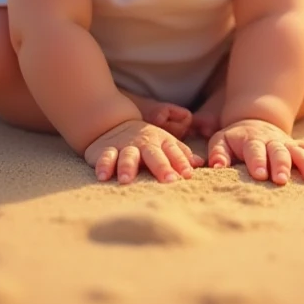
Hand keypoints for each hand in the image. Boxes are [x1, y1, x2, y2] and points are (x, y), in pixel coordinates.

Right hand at [84, 119, 203, 183]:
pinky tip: (102, 176)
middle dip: (162, 167)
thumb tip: (200, 163)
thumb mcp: (164, 142)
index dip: (181, 162)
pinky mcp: (105, 150)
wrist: (114, 122)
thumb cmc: (146, 139)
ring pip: (127, 156)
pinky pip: (104, 157)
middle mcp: (144, 143)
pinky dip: (103, 165)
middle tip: (170, 181)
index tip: (187, 175)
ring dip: (128, 167)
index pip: (173, 151)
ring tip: (127, 180)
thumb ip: (181, 154)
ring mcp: (124, 146)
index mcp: (160, 141)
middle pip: (154, 155)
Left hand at [208, 119, 303, 184]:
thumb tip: (216, 166)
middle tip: (282, 179)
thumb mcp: (221, 140)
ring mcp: (285, 143)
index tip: (259, 174)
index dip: (257, 161)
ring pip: (297, 151)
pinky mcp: (296, 146)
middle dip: (281, 165)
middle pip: (277, 152)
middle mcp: (270, 141)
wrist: (253, 121)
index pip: (254, 150)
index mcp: (250, 140)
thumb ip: (218, 152)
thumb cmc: (234, 139)